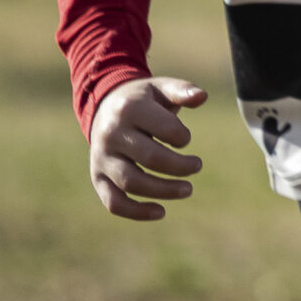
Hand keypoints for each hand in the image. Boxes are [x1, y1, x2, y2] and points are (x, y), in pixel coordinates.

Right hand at [88, 76, 207, 220]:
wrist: (105, 106)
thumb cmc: (143, 99)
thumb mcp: (161, 87)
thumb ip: (183, 90)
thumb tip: (202, 97)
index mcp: (129, 109)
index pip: (165, 129)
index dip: (182, 137)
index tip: (185, 139)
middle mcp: (111, 134)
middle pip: (149, 158)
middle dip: (179, 166)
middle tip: (197, 166)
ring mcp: (101, 158)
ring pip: (131, 182)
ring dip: (163, 190)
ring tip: (188, 189)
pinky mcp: (97, 176)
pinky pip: (113, 201)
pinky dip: (136, 212)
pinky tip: (161, 212)